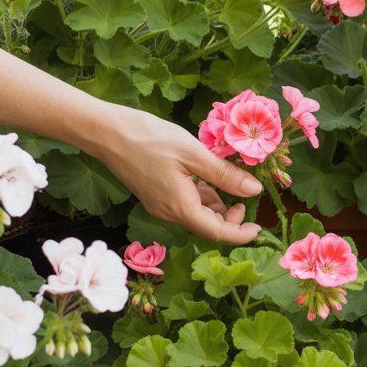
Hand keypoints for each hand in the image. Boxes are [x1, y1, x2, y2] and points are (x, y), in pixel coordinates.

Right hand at [94, 106, 262, 243]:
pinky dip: (200, 198)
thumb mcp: (194, 154)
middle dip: (230, 218)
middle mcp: (168, 213)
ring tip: (228, 184)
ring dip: (215, 206)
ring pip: (195, 215)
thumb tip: (254, 191)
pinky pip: (184, 205)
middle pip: (207, 227)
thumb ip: (225, 175)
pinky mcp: (154, 196)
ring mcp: (159, 206)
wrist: (107, 132)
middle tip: (245, 197)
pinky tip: (207, 181)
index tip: (259, 226)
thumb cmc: (150, 138)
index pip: (217, 233)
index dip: (241, 233)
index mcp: (180, 207)